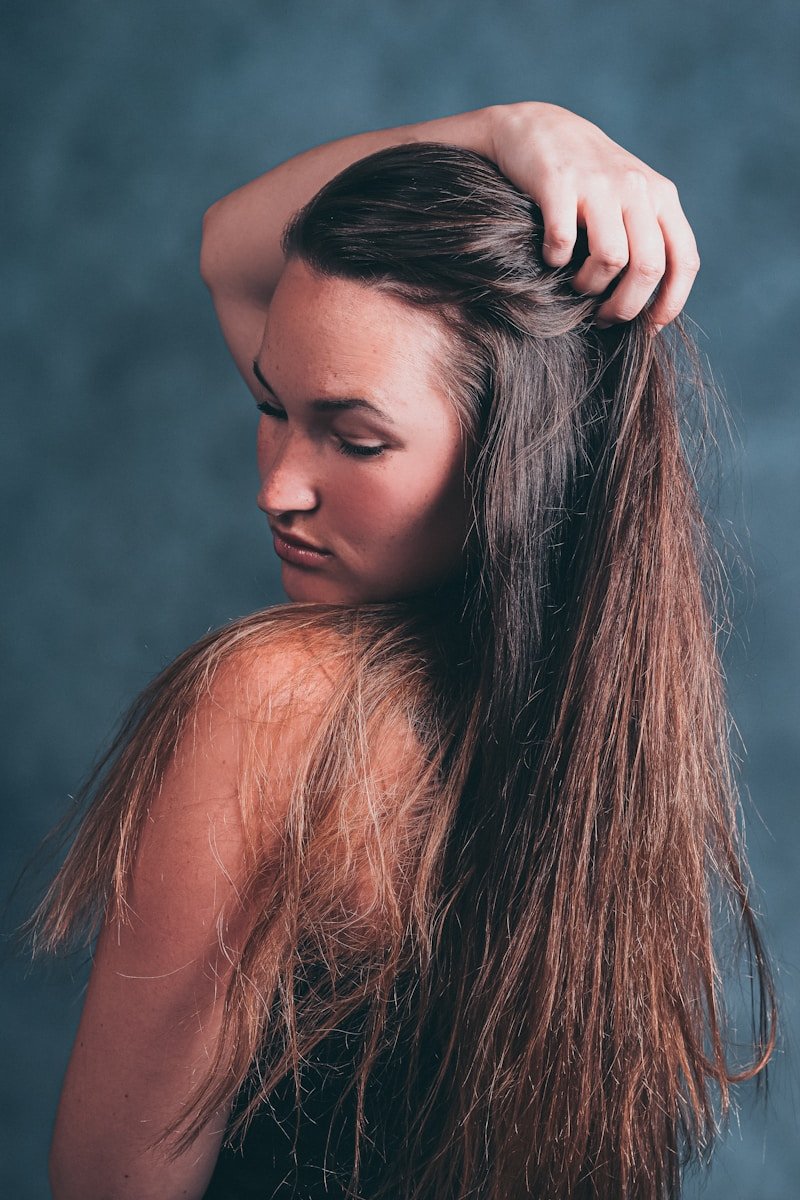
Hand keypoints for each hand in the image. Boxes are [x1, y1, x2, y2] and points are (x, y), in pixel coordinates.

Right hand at [488, 102, 699, 329]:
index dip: (670, 304)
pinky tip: (550, 258)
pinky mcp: (559, 183)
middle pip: (648, 268)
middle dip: (625, 307)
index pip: (684, 261)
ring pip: (611, 259)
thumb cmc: (584, 178)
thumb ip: (649, 236)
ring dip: (590, 287)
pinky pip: (564, 243)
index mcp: (661, 197)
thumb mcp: (630, 197)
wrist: (536, 127)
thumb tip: (654, 304)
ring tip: (576, 286)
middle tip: (604, 318)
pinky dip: (555, 261)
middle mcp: (637, 188)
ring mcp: (599, 184)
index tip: (648, 328)